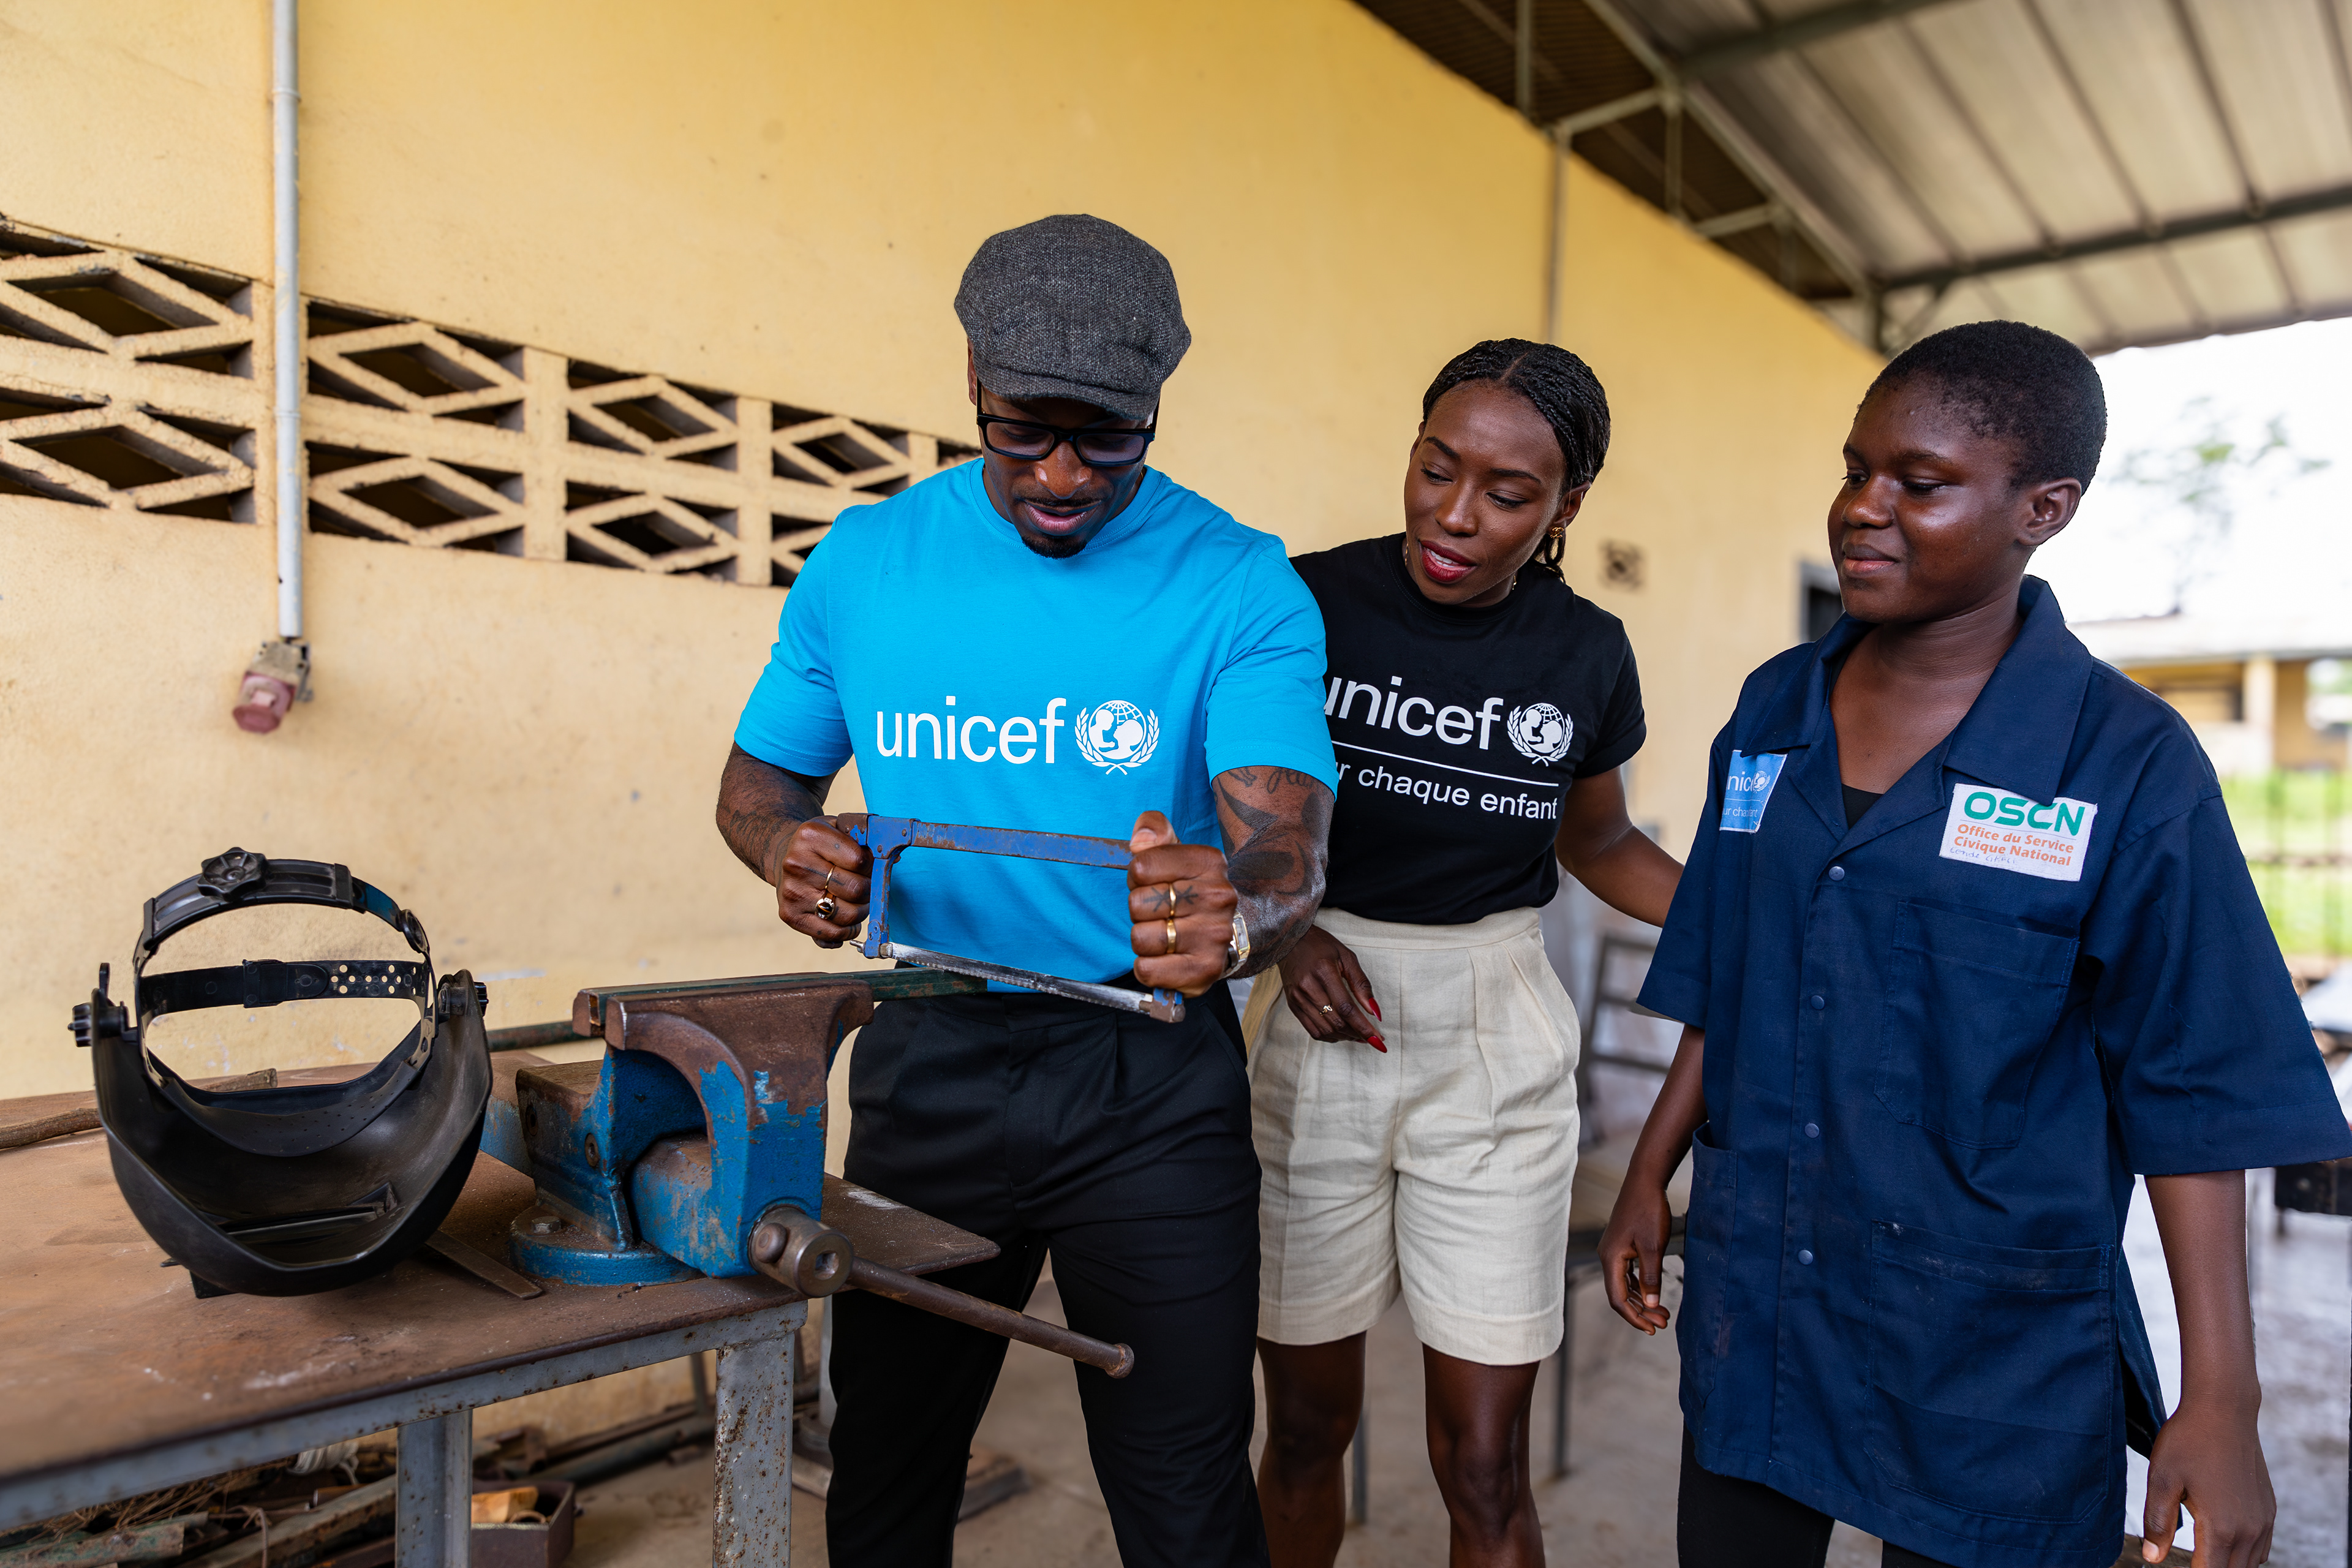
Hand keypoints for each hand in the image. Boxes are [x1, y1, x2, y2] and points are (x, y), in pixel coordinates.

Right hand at [770, 812, 872, 948]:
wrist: (783, 855)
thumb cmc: (821, 844)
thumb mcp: (840, 828)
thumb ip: (866, 839)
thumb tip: (894, 858)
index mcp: (811, 836)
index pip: (860, 861)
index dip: (873, 867)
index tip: (869, 867)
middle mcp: (797, 864)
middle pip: (855, 890)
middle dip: (869, 891)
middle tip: (866, 887)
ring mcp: (792, 892)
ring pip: (847, 916)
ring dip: (861, 913)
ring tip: (857, 903)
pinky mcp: (790, 915)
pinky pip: (832, 934)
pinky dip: (847, 932)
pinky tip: (847, 921)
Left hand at [1127, 811, 1238, 997]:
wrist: (1233, 932)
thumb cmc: (1192, 890)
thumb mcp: (1176, 852)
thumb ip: (1154, 829)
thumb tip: (1139, 841)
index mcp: (1209, 862)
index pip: (1140, 866)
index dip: (1137, 877)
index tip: (1153, 883)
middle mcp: (1217, 897)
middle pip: (1138, 903)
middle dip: (1139, 910)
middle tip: (1160, 912)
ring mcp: (1214, 935)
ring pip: (1140, 938)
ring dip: (1142, 939)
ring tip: (1164, 934)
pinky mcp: (1205, 970)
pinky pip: (1147, 970)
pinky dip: (1147, 966)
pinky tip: (1164, 957)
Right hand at [1276, 927, 1382, 1048]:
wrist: (1289, 941)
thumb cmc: (1320, 945)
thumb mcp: (1346, 957)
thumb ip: (1361, 984)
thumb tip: (1374, 1010)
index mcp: (1324, 972)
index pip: (1346, 1008)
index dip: (1363, 1026)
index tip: (1378, 1038)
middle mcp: (1308, 988)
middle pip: (1336, 1022)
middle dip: (1358, 1034)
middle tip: (1372, 1036)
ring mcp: (1298, 998)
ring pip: (1325, 1030)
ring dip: (1345, 1037)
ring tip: (1358, 1035)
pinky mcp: (1292, 1005)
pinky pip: (1312, 1030)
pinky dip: (1330, 1036)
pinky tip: (1341, 1033)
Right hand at [1599, 1180, 1672, 1334]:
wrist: (1645, 1181)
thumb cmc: (1648, 1210)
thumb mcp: (1653, 1247)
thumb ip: (1651, 1278)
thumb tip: (1651, 1305)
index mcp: (1611, 1259)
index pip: (1617, 1299)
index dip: (1634, 1317)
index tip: (1652, 1329)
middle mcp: (1608, 1257)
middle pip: (1620, 1294)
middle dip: (1641, 1312)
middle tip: (1663, 1323)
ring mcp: (1614, 1251)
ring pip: (1624, 1285)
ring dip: (1642, 1300)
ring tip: (1662, 1313)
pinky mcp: (1622, 1245)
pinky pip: (1627, 1274)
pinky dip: (1640, 1286)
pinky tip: (1653, 1293)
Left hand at [2141, 1397, 2273, 1566]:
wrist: (2224, 1410)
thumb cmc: (2188, 1440)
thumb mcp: (2162, 1480)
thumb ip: (2157, 1523)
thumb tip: (2152, 1557)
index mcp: (2221, 1528)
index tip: (2176, 1566)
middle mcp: (2249, 1530)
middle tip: (2187, 1562)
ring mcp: (2263, 1521)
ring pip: (2249, 1564)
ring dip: (2227, 1565)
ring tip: (2202, 1555)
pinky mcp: (2269, 1510)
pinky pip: (2261, 1548)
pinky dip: (2244, 1555)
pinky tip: (2223, 1544)